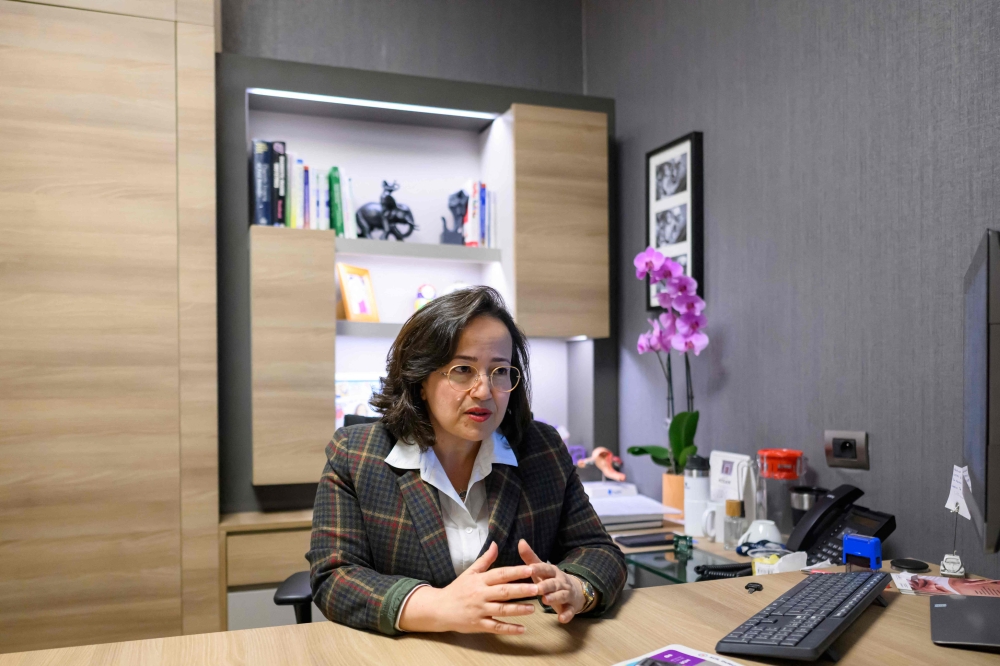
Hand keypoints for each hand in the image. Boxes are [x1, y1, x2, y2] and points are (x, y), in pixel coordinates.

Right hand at [397, 542, 537, 633]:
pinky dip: (509, 629)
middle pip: (503, 592)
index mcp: (480, 580)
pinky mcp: (479, 625)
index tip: (530, 569)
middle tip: (537, 588)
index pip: (500, 574)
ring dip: (518, 610)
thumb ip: (485, 560)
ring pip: (501, 610)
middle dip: (521, 590)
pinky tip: (522, 629)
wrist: (440, 608)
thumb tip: (495, 544)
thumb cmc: (457, 589)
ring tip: (533, 608)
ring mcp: (480, 611)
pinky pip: (496, 627)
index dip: (515, 572)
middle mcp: (480, 595)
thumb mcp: (470, 572)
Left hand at [518, 539, 584, 623]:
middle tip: (537, 588)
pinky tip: (562, 619)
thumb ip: (531, 558)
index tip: (530, 568)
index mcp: (552, 572)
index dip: (539, 568)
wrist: (575, 590)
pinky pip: (570, 611)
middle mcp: (561, 581)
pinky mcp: (571, 607)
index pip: (546, 568)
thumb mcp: (542, 569)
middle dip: (546, 585)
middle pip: (554, 583)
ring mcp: (567, 594)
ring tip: (545, 601)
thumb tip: (520, 541)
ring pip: (562, 595)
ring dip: (555, 598)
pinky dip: (567, 615)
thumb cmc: (551, 579)